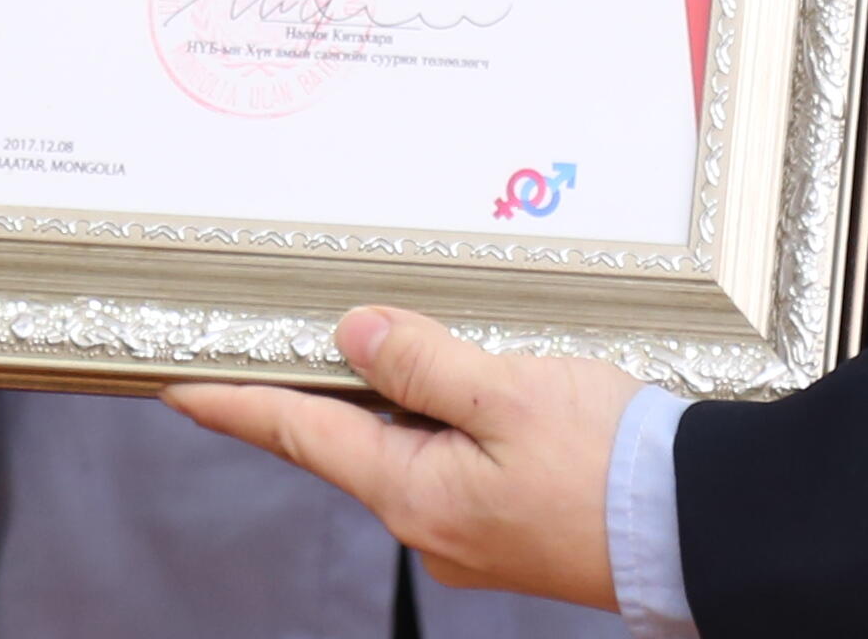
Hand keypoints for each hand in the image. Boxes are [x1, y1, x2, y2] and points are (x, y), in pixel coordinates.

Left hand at [167, 306, 629, 605]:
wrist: (692, 526)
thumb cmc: (608, 463)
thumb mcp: (506, 390)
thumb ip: (421, 360)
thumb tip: (351, 334)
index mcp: (412, 491)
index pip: (298, 435)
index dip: (234, 404)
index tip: (175, 386)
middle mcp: (428, 524)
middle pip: (350, 441)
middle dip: (325, 390)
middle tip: (281, 337)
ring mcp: (467, 532)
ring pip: (408, 449)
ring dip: (399, 400)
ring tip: (411, 343)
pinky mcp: (507, 529)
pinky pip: (453, 463)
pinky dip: (448, 422)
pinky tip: (477, 390)